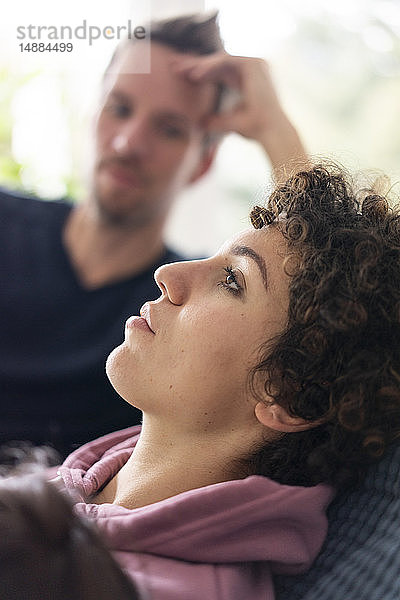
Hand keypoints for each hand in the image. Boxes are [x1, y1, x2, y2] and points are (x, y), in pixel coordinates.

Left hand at [173, 53, 307, 180]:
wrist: (271, 132)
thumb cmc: (254, 130)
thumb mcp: (229, 123)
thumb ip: (215, 121)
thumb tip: (199, 123)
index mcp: (246, 80)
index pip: (218, 71)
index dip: (199, 73)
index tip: (180, 76)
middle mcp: (251, 69)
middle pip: (217, 63)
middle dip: (194, 64)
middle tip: (173, 66)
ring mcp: (254, 64)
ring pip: (220, 60)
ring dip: (199, 65)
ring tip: (181, 72)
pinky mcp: (253, 64)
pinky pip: (226, 60)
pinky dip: (210, 66)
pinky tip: (195, 75)